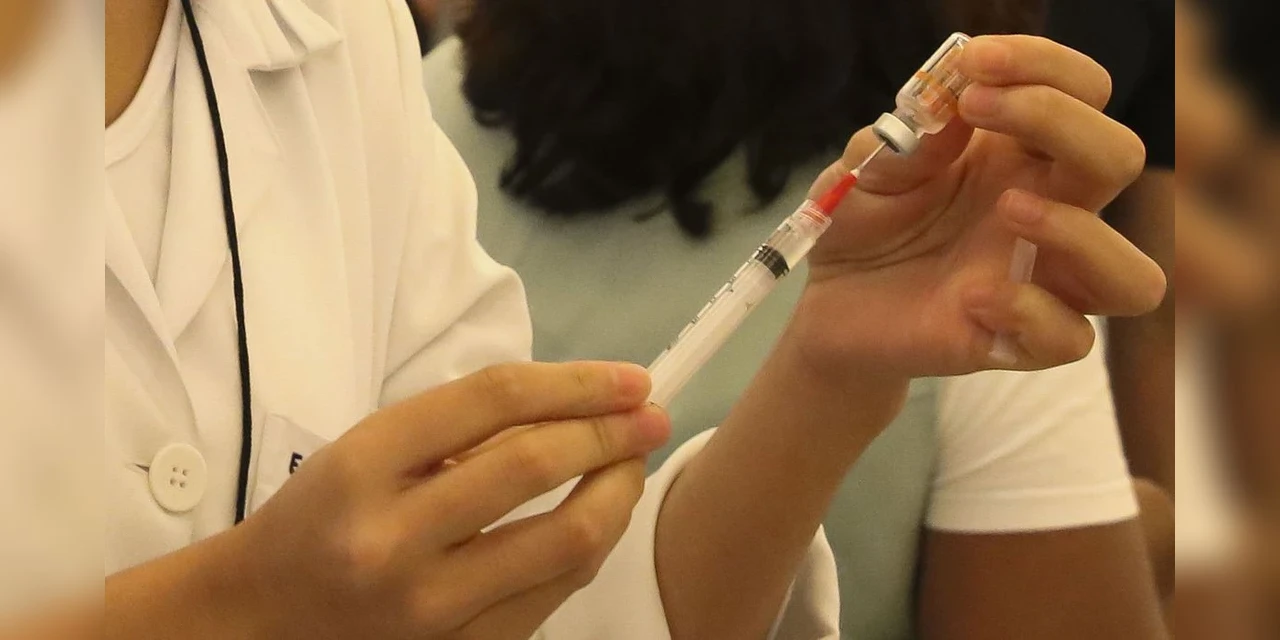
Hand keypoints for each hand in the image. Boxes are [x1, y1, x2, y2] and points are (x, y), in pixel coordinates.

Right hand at [226, 361, 669, 639]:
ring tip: (633, 464)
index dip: (576, 383)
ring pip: (564, 542)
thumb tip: (580, 407)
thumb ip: (463, 428)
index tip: (630, 378)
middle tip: (650, 416)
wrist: (262, 616)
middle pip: (534, 469)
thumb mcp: (369, 448)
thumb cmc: (322, 516)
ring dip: (618, 493)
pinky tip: (601, 515)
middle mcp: (393, 539)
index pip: (492, 402)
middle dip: (611, 435)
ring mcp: (429, 607)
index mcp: (362, 465)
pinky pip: (554, 593)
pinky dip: (591, 544)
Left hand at [794, 35, 1165, 378]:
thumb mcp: (867, 167)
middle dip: (1060, 117)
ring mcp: (1038, 282)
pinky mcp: (1013, 341)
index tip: (975, 61)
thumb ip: (910, 137)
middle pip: (1121, 157)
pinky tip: (970, 297)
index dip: (1045, 65)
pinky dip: (1028, 311)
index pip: (1083, 93)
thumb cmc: (861, 225)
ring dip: (1081, 231)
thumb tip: (956, 108)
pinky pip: (1069, 339)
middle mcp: (1048, 213)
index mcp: (1021, 155)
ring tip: (1006, 208)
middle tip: (976, 107)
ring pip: (1134, 274)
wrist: (825, 303)